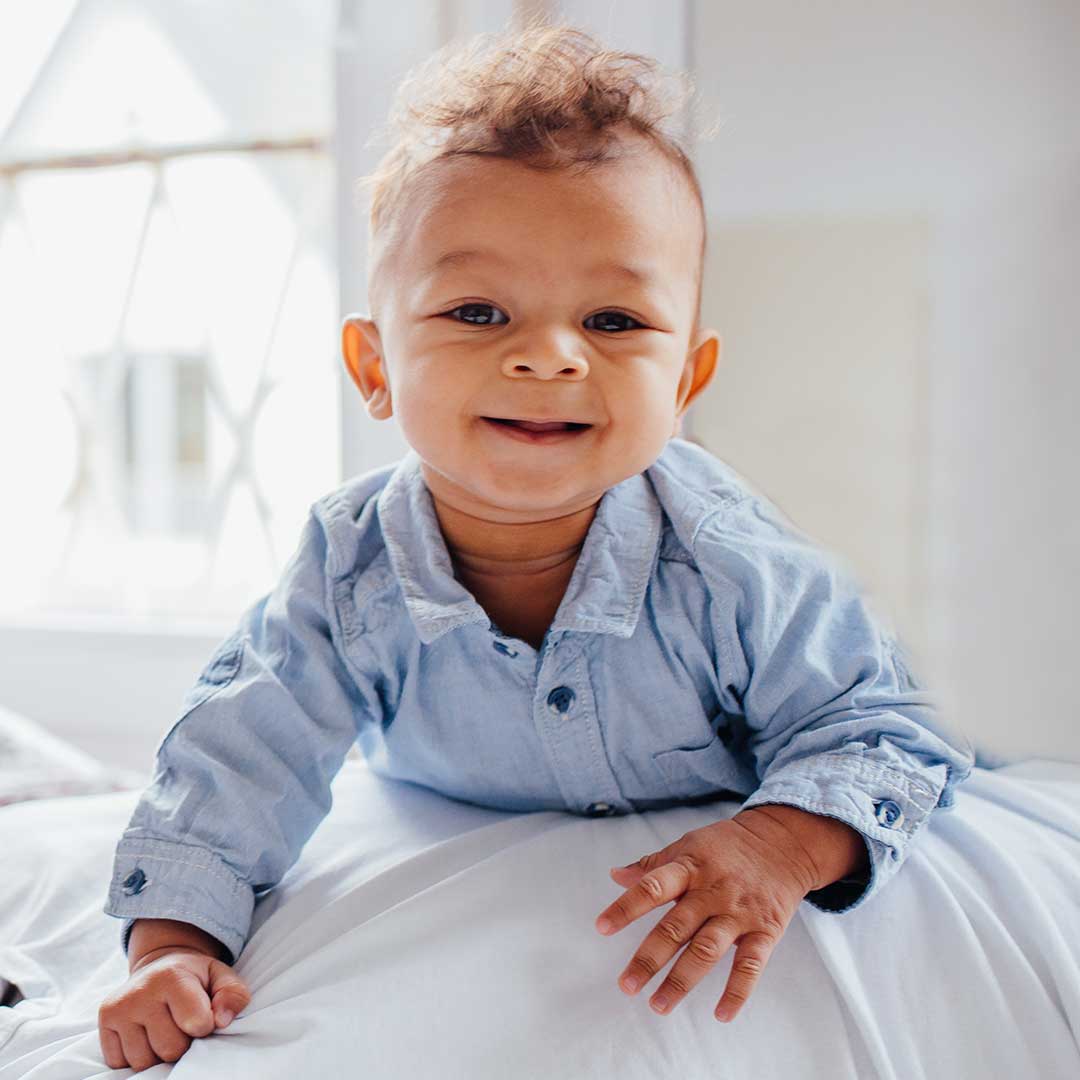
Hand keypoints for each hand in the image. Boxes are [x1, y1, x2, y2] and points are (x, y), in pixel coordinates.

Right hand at [98, 947, 251, 1071]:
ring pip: (144, 1061)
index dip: (205, 1026)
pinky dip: (136, 1056)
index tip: (204, 1015)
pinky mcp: (104, 1022)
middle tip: (181, 1023)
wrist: (158, 966)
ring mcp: (119, 1008)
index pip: (197, 1023)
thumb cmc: (195, 978)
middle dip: (182, 1043)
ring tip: (164, 1028)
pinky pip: (121, 1064)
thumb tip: (222, 1021)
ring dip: (158, 1053)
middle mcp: (141, 991)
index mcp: (173, 976)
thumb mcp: (221, 976)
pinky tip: (144, 1034)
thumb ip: (233, 995)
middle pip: (170, 1049)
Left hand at [594, 807, 830, 1022]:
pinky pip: (750, 966)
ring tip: (657, 1005)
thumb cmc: (726, 846)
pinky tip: (721, 1014)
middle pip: (676, 928)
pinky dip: (737, 991)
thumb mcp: (688, 845)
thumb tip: (615, 875)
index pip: (652, 887)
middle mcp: (711, 891)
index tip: (601, 927)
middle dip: (649, 959)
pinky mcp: (765, 931)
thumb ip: (652, 865)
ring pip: (707, 951)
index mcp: (689, 867)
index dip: (626, 907)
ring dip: (681, 981)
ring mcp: (738, 913)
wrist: (782, 842)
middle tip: (626, 986)